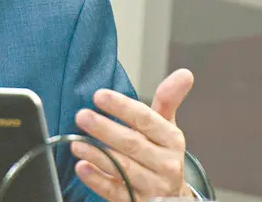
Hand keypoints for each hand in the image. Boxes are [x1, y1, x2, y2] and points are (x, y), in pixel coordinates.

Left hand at [71, 69, 195, 200]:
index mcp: (172, 140)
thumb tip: (185, 73)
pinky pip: (116, 192)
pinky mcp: (138, 201)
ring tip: (76, 142)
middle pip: (132, 144)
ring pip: (123, 168)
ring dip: (98, 154)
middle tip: (81, 116)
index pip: (146, 120)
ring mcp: (153, 186)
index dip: (122, 107)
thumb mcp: (166, 127)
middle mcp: (166, 164)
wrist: (172, 196)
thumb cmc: (161, 153)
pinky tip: (82, 168)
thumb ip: (168, 100)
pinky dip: (97, 180)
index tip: (99, 95)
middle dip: (105, 129)